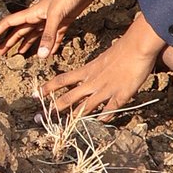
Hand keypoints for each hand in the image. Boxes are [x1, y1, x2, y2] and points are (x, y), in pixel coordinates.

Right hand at [0, 0, 99, 59]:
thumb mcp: (57, 15)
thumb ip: (48, 36)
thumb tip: (40, 56)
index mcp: (32, 13)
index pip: (9, 23)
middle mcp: (39, 16)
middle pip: (19, 32)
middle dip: (8, 43)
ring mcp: (51, 19)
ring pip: (34, 35)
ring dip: (25, 44)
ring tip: (18, 55)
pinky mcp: (64, 21)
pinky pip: (53, 37)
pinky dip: (49, 45)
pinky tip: (48, 53)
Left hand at [38, 23, 158, 115]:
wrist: (137, 45)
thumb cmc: (122, 48)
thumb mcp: (103, 59)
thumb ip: (95, 70)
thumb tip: (89, 76)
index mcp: (87, 70)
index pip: (62, 80)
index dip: (47, 88)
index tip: (35, 95)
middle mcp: (93, 81)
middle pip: (69, 97)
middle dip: (54, 108)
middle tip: (41, 118)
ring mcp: (106, 90)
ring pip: (86, 107)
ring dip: (75, 118)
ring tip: (66, 127)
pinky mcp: (120, 95)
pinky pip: (109, 110)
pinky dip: (104, 117)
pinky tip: (100, 122)